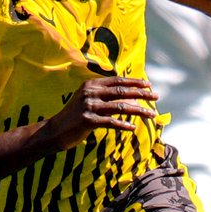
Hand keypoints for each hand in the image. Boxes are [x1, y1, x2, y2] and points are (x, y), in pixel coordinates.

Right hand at [44, 74, 158, 148]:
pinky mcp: (88, 120)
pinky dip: (123, 125)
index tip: (149, 85)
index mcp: (91, 84)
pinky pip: (111, 122)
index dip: (135, 82)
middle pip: (122, 91)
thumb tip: (131, 99)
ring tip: (151, 114)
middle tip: (156, 96)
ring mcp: (89, 106)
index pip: (118, 81)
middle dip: (141, 93)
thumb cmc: (74, 117)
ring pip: (120, 107)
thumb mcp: (88, 101)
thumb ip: (105, 97)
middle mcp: (90, 92)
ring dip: (138, 111)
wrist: (54, 131)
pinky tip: (133, 128)